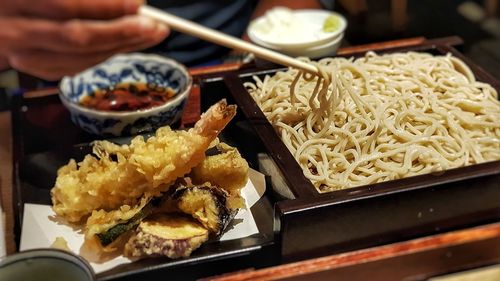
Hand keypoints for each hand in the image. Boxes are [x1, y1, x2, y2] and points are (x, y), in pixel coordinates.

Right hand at [0, 0, 168, 79]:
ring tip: (151, 34)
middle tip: (157, 27)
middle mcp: (14, 30)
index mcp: (15, 0)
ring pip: (79, 58)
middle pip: (76, 38)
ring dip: (121, 47)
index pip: (66, 5)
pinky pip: (76, 66)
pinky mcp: (34, 67)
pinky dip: (105, 55)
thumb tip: (133, 2)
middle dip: (122, 33)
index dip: (107, 6)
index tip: (139, 3)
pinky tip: (127, 44)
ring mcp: (22, 54)